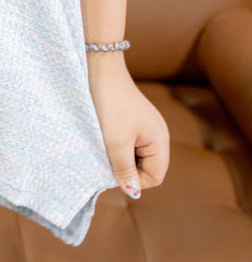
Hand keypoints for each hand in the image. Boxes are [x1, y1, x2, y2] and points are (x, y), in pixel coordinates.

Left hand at [88, 65, 169, 199]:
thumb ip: (124, 169)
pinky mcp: (135, 119)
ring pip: (136, 154)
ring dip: (121, 154)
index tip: (112, 168)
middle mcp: (159, 134)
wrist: (100, 69)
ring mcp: (147, 125)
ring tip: (105, 141)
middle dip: (127, 167)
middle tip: (107, 154)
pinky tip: (106, 133)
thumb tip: (132, 192)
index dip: (134, 179)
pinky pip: (131, 141)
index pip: (154, 177)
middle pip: (147, 167)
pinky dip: (118, 143)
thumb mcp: (115, 142)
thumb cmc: (109, 104)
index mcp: (160, 140)